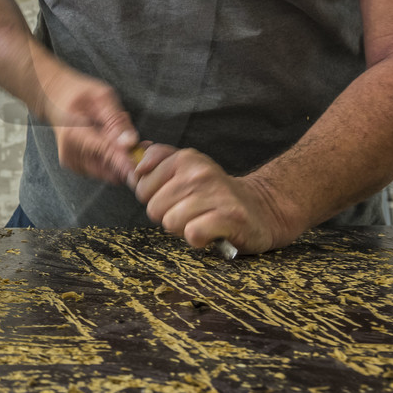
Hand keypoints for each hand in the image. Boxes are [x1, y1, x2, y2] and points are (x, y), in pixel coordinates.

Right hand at [40, 65, 138, 185]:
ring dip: (122, 160)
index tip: (144, 166)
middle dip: (129, 160)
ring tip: (123, 137)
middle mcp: (71, 153)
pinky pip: (103, 170)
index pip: (106, 153)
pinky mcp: (77, 166)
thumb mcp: (101, 97)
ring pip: (109, 172)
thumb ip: (116, 120)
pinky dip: (113, 160)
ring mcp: (72, 162)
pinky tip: (112, 142)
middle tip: (144, 144)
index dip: (127, 162)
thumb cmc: (78, 93)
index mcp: (74, 134)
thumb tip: (130, 142)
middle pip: (109, 169)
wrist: (53, 98)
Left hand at [131, 146, 301, 254]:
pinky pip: (192, 234)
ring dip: (184, 229)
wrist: (261, 210)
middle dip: (168, 216)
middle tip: (191, 212)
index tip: (173, 198)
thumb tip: (131, 153)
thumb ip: (158, 159)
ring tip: (201, 221)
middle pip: (153, 208)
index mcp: (185, 158)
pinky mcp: (229, 217)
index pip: (141, 186)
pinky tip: (211, 232)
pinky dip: (198, 239)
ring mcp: (216, 193)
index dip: (154, 199)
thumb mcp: (187, 168)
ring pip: (170, 222)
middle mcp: (200, 172)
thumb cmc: (215, 193)